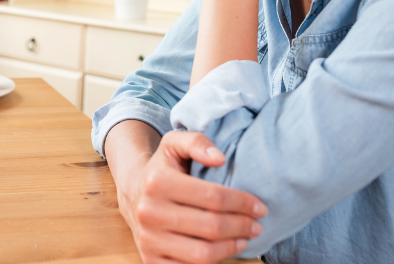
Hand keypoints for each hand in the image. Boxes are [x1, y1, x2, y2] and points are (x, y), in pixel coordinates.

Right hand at [121, 131, 265, 263]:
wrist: (133, 195)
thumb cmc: (162, 169)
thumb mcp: (174, 144)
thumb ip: (197, 142)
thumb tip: (220, 158)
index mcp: (157, 181)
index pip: (213, 196)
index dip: (242, 203)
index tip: (260, 206)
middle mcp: (149, 212)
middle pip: (211, 226)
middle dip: (242, 226)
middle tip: (257, 224)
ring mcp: (148, 240)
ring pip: (203, 253)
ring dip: (231, 246)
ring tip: (245, 237)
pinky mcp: (150, 260)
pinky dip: (214, 261)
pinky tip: (225, 249)